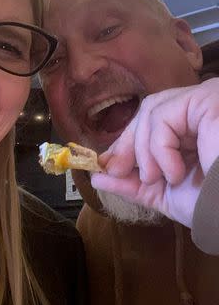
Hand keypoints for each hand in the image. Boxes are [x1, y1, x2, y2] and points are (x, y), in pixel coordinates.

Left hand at [91, 78, 218, 227]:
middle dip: (127, 142)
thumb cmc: (209, 204)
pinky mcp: (206, 100)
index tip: (108, 166)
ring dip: (143, 150)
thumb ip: (132, 183)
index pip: (151, 119)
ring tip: (154, 178)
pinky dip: (159, 147)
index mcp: (191, 127)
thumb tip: (97, 177)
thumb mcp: (163, 193)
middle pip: (149, 109)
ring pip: (152, 110)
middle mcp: (197, 109)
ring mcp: (202, 101)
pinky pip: (164, 116)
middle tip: (117, 170)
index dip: (126, 141)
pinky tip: (174, 172)